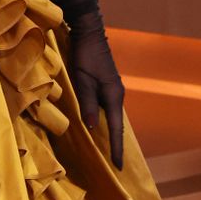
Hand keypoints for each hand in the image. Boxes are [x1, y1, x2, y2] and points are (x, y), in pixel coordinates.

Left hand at [68, 23, 124, 169]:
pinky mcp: (107, 86)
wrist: (89, 33)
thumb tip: (94, 128)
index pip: (116, 128)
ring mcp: (113, 90)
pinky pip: (108, 109)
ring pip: (113, 117)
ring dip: (111, 133)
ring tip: (109, 151)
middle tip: (115, 164)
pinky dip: (106, 121)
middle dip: (116, 144)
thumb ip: (88, 103)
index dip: (117, 148)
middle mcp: (117, 94)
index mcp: (114, 95)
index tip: (118, 166)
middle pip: (117, 125)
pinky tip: (101, 128)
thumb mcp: (82, 80)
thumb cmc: (84, 56)